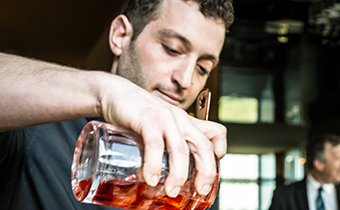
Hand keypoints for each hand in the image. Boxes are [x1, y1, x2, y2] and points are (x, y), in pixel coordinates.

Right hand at [99, 75, 226, 197]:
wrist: (115, 92)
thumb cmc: (138, 113)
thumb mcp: (160, 127)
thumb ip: (168, 142)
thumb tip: (168, 171)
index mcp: (186, 122)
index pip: (217, 132)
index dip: (220, 153)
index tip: (208, 171)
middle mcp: (180, 119)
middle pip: (204, 146)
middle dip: (206, 172)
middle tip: (199, 190)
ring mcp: (165, 118)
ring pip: (181, 149)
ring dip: (178, 174)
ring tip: (170, 190)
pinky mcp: (147, 118)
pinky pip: (155, 144)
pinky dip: (154, 164)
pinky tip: (150, 177)